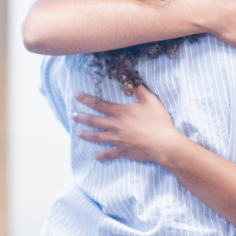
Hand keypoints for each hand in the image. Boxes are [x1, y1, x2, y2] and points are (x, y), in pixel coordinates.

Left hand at [71, 85, 186, 163]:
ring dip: (86, 135)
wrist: (163, 143)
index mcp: (120, 112)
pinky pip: (109, 154)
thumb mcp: (150, 100)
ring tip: (78, 133)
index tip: (75, 95)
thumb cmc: (157, 121)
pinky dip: (102, 156)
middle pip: (93, 121)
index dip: (86, 98)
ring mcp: (117, 139)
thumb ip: (139, 89)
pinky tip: (95, 157)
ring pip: (97, 137)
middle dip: (81, 117)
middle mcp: (115, 126)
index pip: (98, 103)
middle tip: (72, 115)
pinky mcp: (122, 151)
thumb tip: (131, 79)